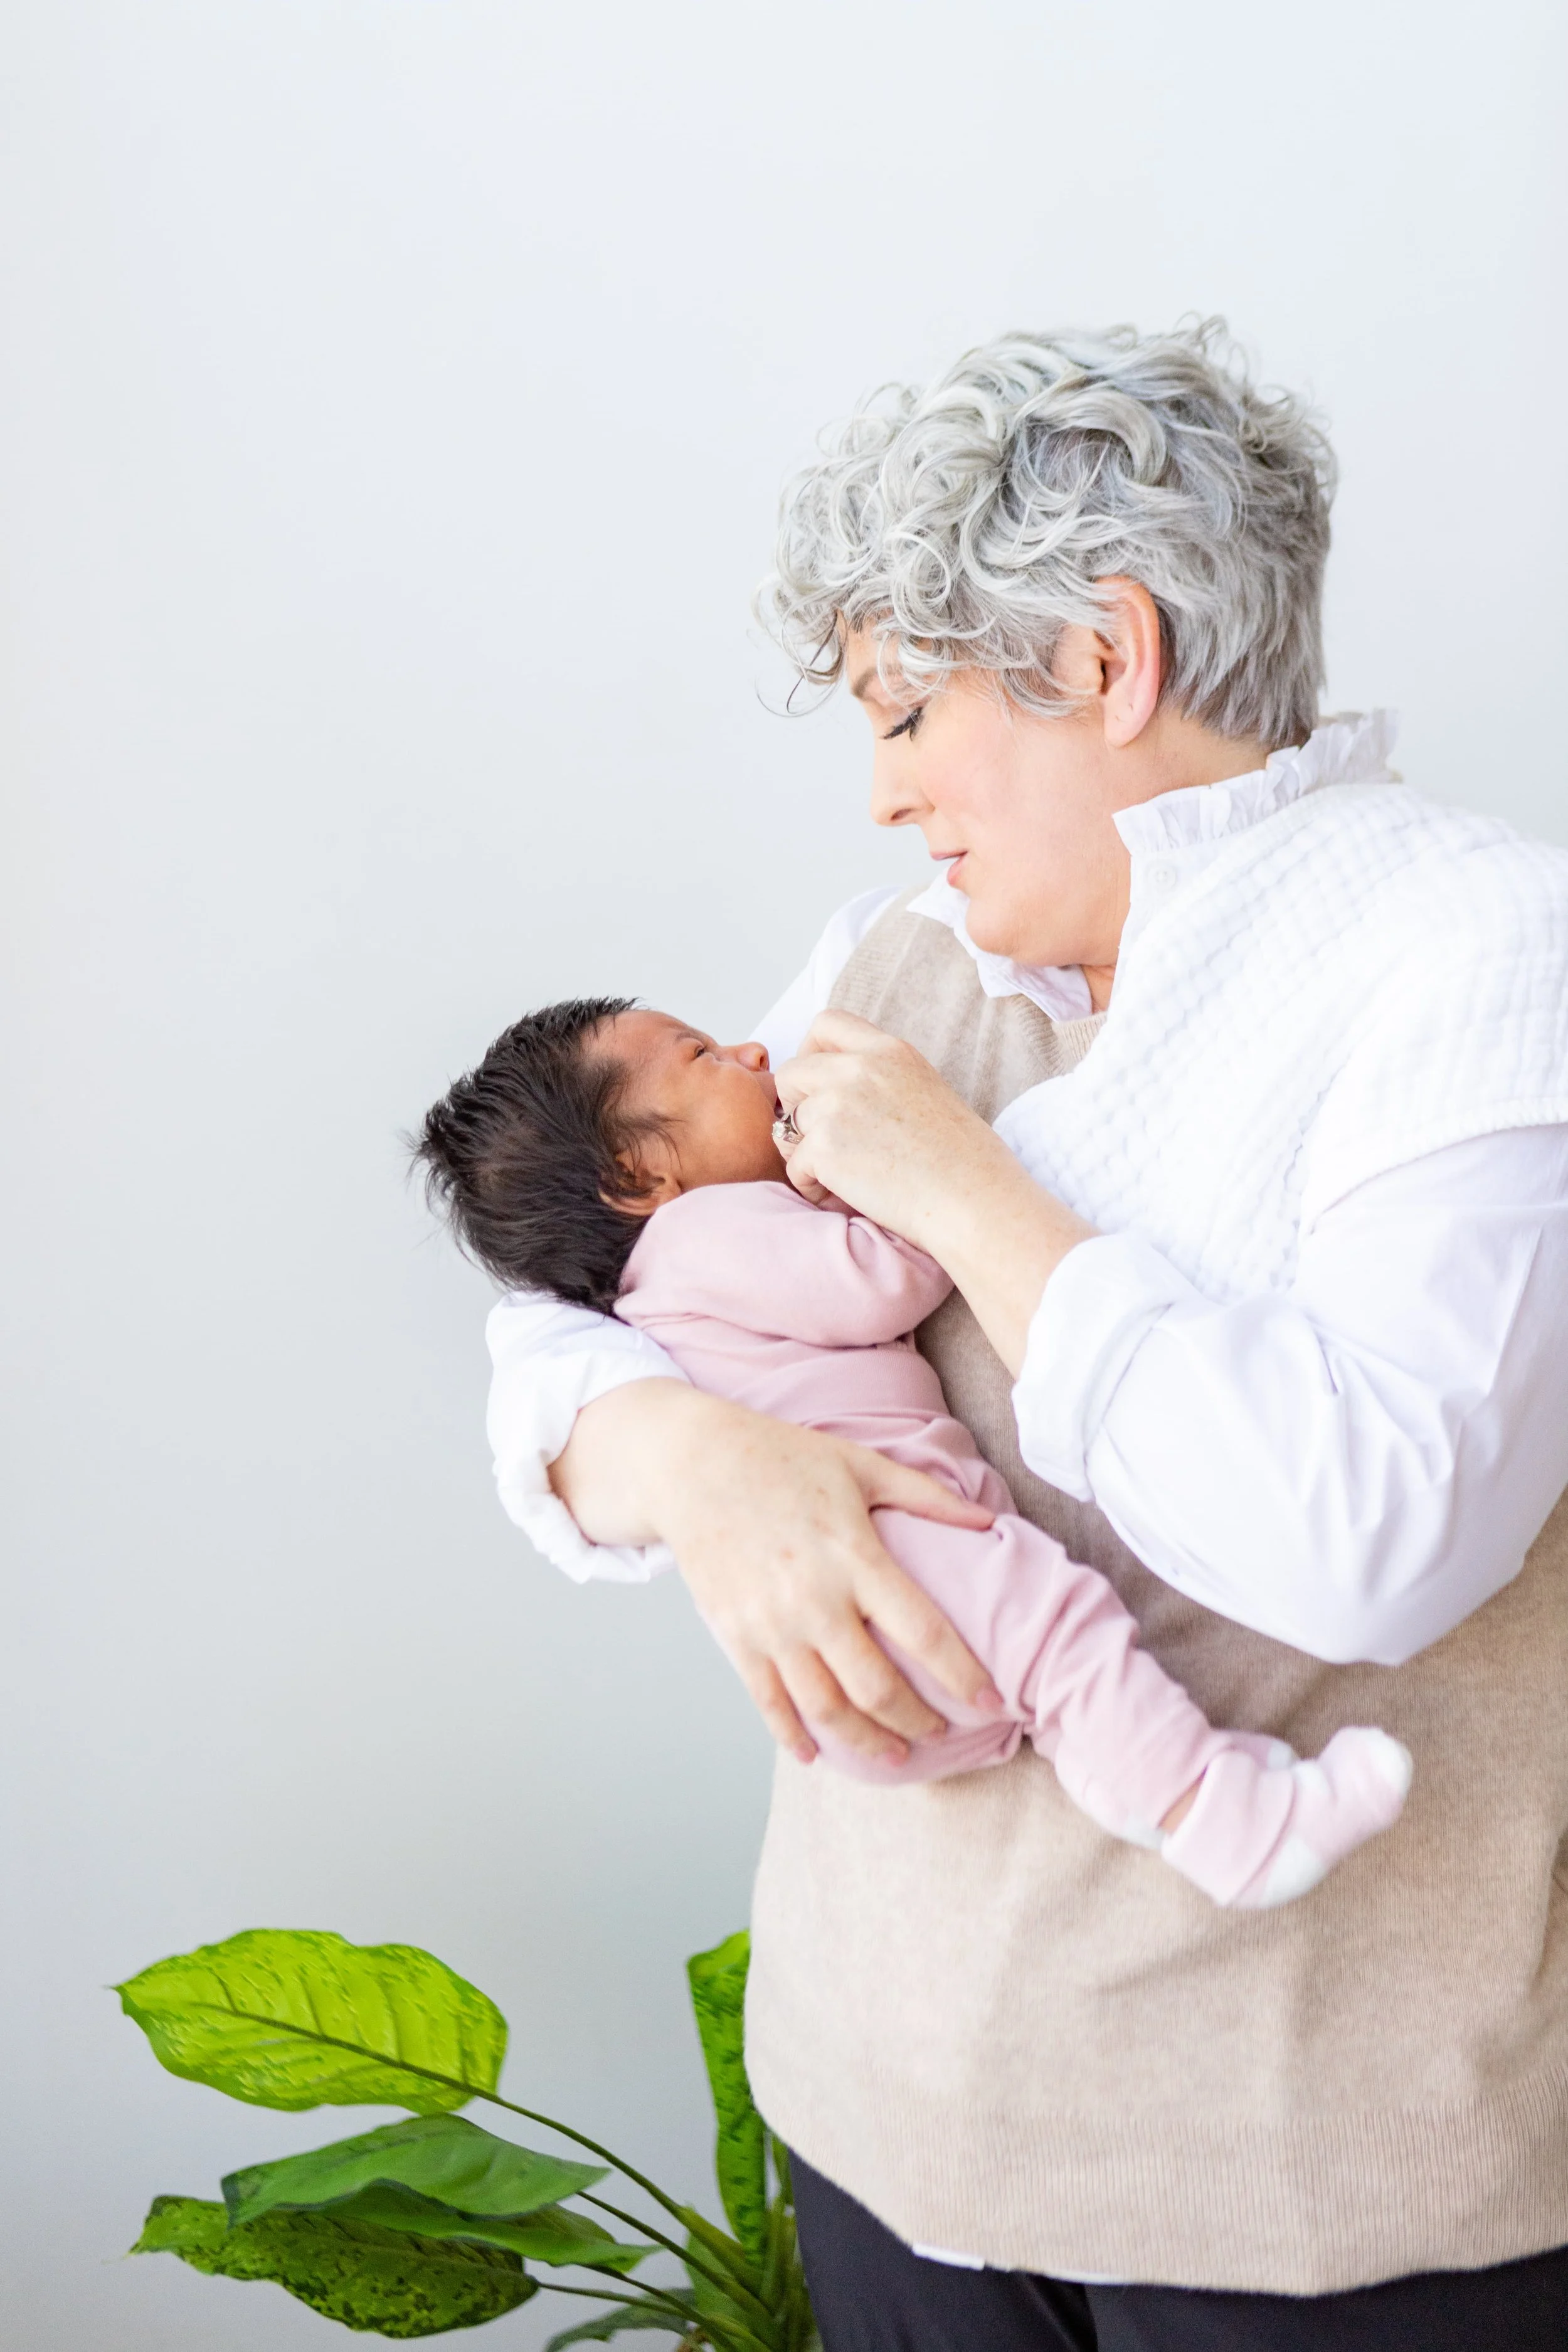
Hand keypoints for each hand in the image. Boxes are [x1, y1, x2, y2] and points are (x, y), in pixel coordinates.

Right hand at [550, 1382, 1001, 1763]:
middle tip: (939, 1735)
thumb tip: (986, 1520)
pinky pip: (768, 1701)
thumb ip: (925, 1496)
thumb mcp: (860, 1464)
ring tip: (893, 1756)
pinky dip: (793, 1735)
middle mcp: (814, 1599)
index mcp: (854, 1556)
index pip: (923, 1632)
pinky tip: (814, 1753)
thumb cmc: (781, 1457)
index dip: (962, 1675)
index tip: (990, 1701)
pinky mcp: (734, 1635)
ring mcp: (770, 1623)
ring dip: (865, 1741)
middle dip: (916, 1721)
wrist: (691, 1462)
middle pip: (877, 1687)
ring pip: (826, 1707)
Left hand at [775, 1009, 1095, 1372]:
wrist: (972, 1200)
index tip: (815, 1083)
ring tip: (841, 1177)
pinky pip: (794, 1166)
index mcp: (890, 1050)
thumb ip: (879, 1080)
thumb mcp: (925, 1092)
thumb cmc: (962, 1160)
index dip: (810, 1052)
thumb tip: (835, 1094)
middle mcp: (859, 1068)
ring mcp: (837, 1104)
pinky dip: (810, 1186)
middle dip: (794, 1104)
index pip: (827, 1023)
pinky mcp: (824, 1146)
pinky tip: (842, 1196)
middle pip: (793, 1071)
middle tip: (816, 1136)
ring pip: (789, 1123)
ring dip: (805, 1152)